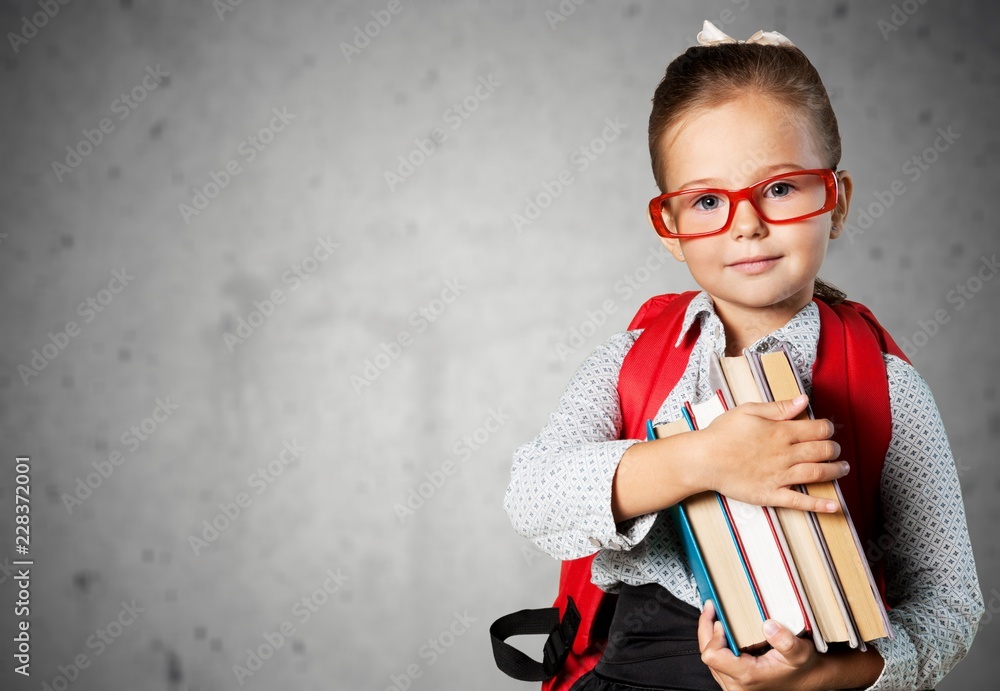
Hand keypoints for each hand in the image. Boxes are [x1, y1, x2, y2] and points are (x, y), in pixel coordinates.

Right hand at [697, 395, 846, 512]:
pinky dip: (820, 505)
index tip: (828, 429)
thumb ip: (778, 407)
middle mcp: (785, 454)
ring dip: (835, 471)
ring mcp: (780, 476)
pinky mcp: (771, 494)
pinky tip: (835, 506)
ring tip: (843, 469)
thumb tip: (803, 401)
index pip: (817, 430)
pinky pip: (800, 501)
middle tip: (836, 449)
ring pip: (818, 473)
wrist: (703, 459)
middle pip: (822, 451)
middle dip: (834, 449)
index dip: (828, 429)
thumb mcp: (748, 411)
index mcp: (781, 432)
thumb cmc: (722, 433)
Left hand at [697, 600, 824, 690]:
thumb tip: (768, 625)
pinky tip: (722, 630)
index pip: (713, 655)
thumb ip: (786, 640)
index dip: (714, 634)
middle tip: (711, 608)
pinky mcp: (734, 682)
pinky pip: (716, 662)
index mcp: (747, 675)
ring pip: (710, 659)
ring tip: (714, 615)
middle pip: (707, 655)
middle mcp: (737, 685)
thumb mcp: (800, 651)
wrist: (807, 679)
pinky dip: (717, 644)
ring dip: (710, 636)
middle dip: (707, 629)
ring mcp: (734, 685)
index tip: (721, 619)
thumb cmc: (803, 667)